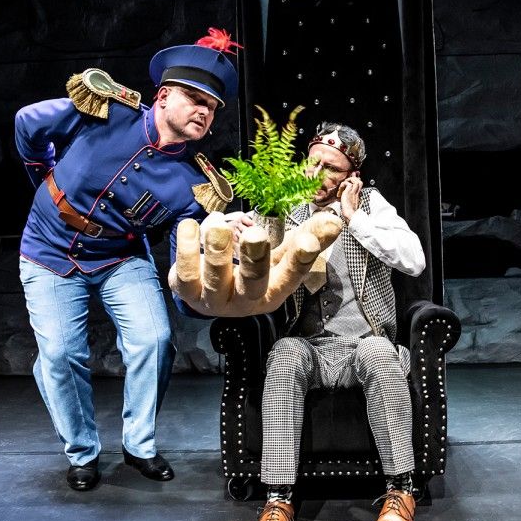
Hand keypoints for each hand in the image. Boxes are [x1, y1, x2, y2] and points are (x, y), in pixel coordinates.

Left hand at [170, 211, 342, 316]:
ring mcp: (215, 300)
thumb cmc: (255, 270)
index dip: (300, 259)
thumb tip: (335, 220)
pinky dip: (185, 250)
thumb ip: (308, 237)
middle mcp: (246, 300)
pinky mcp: (188, 293)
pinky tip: (189, 226)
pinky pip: (185, 275)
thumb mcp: (281, 254)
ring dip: (217, 252)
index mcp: (275, 290)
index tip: (309, 240)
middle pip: (253, 283)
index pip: (291, 275)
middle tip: (255, 236)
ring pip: (217, 278)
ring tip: (217, 226)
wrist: (211, 294)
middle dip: (255, 259)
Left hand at [337, 176, 362, 220]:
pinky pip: (348, 184)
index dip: (356, 179)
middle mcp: (356, 193)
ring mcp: (353, 193)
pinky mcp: (349, 193)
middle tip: (347, 180)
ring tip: (344, 184)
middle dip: (354, 178)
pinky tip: (340, 189)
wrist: (349, 214)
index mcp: (356, 195)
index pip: (359, 184)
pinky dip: (343, 184)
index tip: (353, 176)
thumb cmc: (347, 210)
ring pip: (356, 181)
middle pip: (359, 181)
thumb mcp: (347, 201)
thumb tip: (343, 192)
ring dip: (349, 180)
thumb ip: (347, 196)